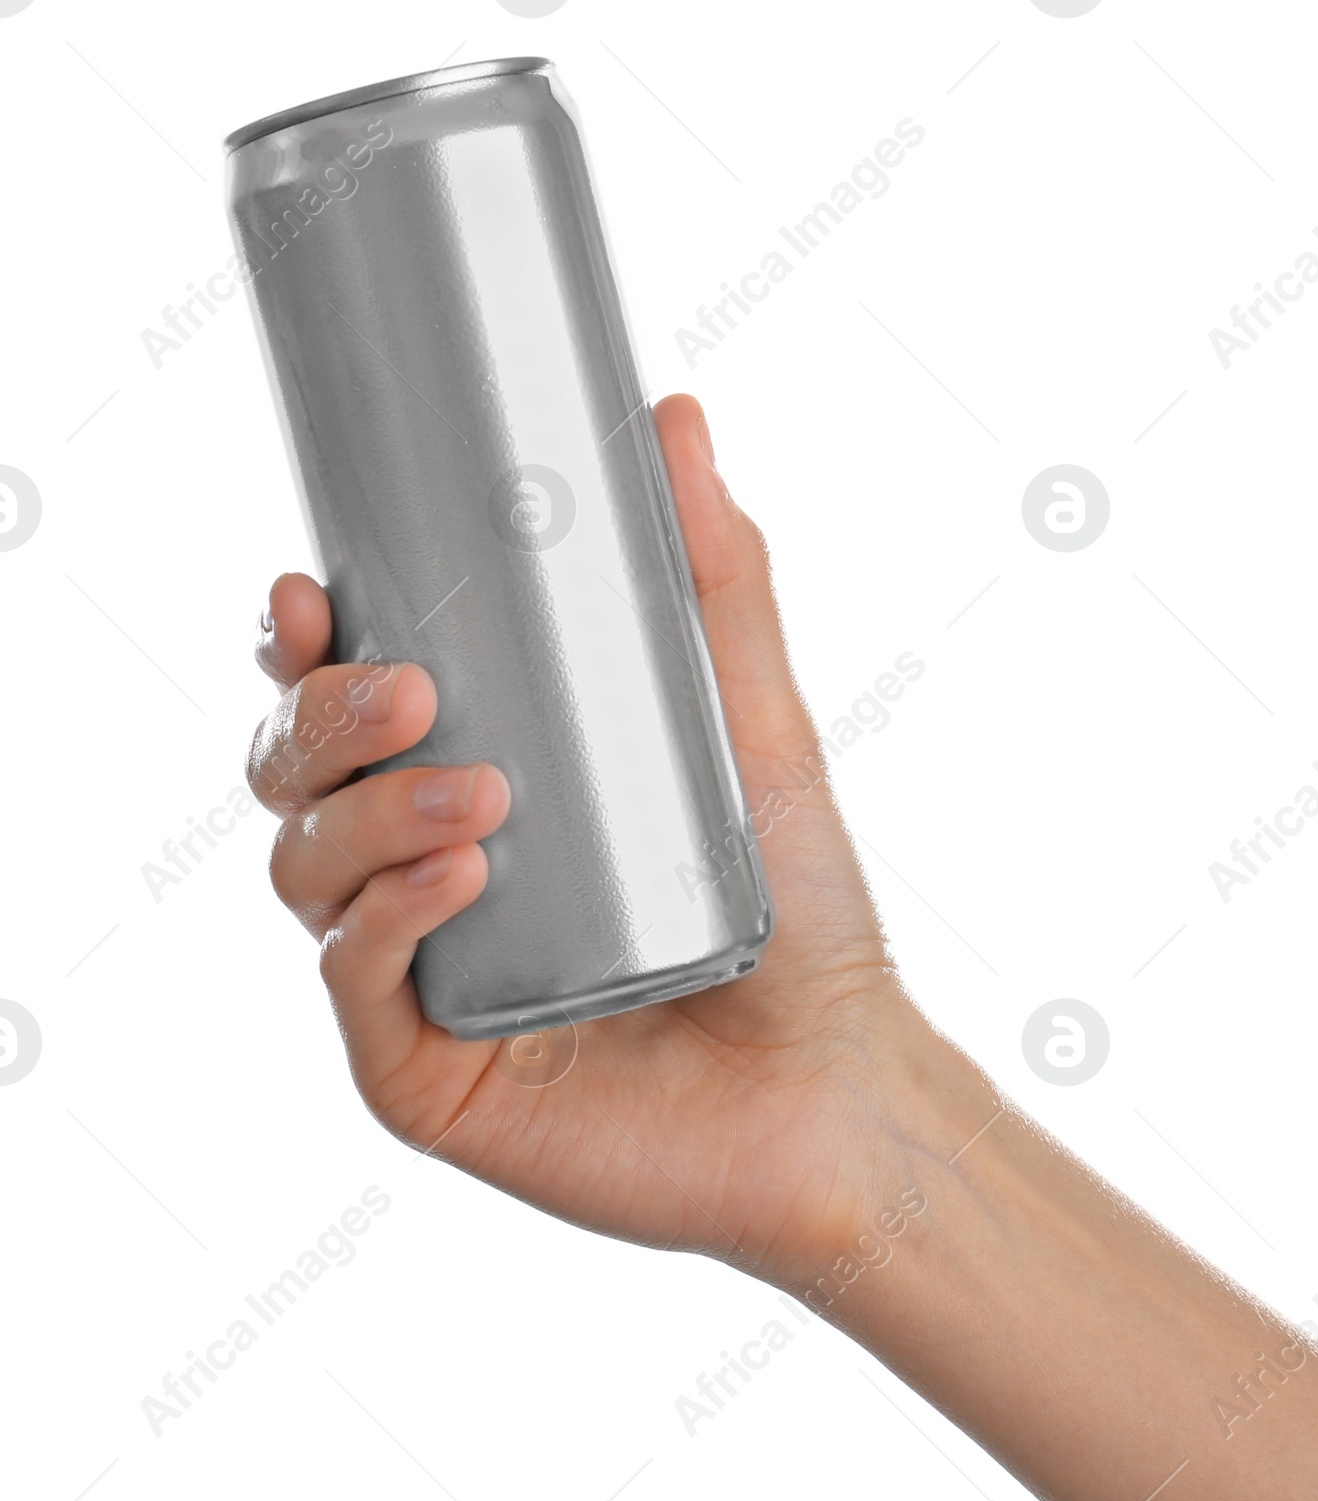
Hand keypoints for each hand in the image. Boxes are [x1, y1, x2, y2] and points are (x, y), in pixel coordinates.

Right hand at [247, 395, 986, 1291]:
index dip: (301, 646)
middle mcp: (426, 869)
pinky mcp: (425, 1069)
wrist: (839, 1084)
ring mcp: (417, 972)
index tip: (311, 588)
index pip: (344, 703)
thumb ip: (715, 579)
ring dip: (367, 813)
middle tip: (412, 688)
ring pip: (306, 869)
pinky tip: (456, 874)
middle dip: (320, 716)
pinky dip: (383, 918)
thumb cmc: (797, 916)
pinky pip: (353, 984)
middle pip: (295, 774)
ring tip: (480, 798)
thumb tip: (675, 416)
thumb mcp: (753, 729)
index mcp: (480, 784)